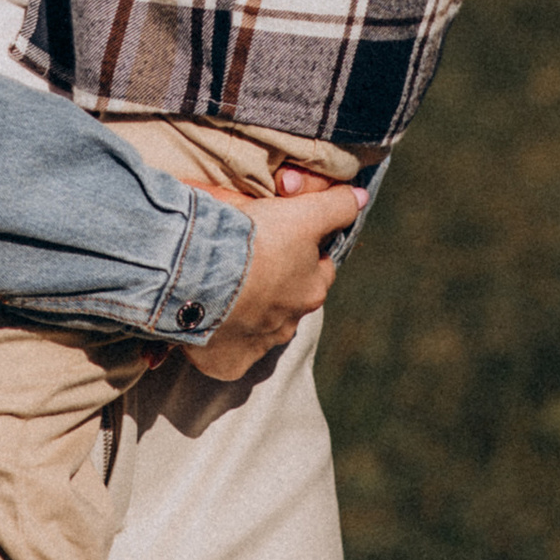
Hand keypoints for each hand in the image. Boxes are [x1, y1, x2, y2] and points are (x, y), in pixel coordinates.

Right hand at [178, 181, 363, 377]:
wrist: (198, 268)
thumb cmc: (251, 235)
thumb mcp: (301, 211)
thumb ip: (336, 205)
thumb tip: (362, 197)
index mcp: (312, 287)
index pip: (319, 268)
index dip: (302, 253)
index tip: (281, 239)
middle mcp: (292, 321)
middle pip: (291, 302)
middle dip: (278, 287)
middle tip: (251, 263)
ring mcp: (259, 344)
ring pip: (261, 329)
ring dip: (249, 313)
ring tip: (223, 290)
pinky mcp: (230, 363)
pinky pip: (230, 356)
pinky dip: (223, 343)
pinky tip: (207, 323)